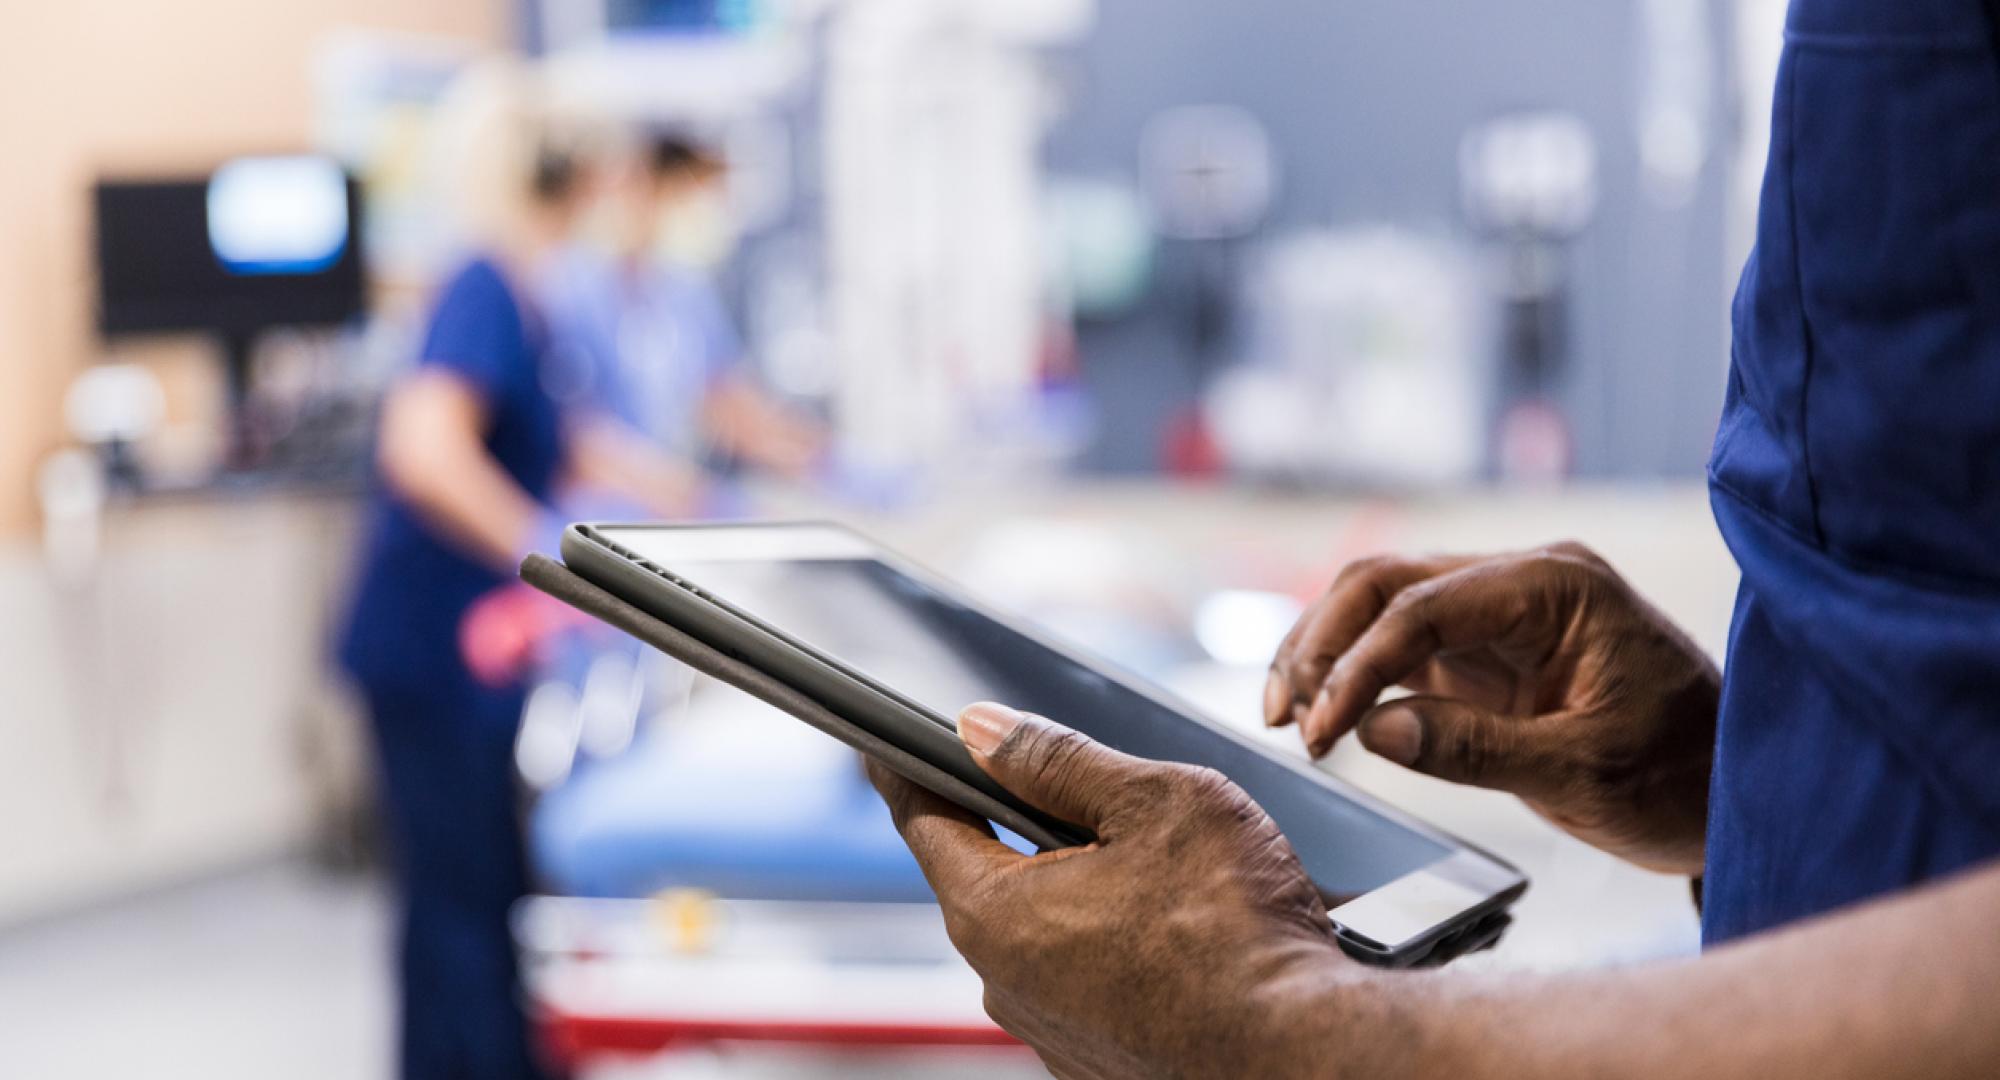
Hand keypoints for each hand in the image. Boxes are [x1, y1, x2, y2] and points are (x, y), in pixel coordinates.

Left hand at [869, 703, 1363, 1079]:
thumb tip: (981, 729)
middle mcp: (1005, 983)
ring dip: (1080, 889)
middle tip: (1082, 792)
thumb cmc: (1238, 928)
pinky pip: (1084, 981)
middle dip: (1023, 827)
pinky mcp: (1096, 1061)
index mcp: (997, 911)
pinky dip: (1114, 945)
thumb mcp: (1152, 802)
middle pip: (988, 875)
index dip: (906, 768)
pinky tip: (1176, 930)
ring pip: (1044, 931)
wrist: (1304, 1054)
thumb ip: (1056, 760)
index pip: (923, 819)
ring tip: (1162, 871)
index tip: (884, 744)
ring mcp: (1050, 1031)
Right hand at [1265, 543, 1718, 874]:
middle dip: (1322, 645)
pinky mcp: (1487, 651)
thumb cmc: (1683, 774)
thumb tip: (1374, 730)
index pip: (1424, 605)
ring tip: (1286, 718)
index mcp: (1556, 586)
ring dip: (1325, 655)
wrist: (1735, 791)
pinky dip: (1354, 677)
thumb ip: (1476, 747)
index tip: (1320, 730)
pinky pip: (1400, 646)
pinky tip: (1324, 716)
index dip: (1358, 666)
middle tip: (1286, 718)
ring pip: (1380, 607)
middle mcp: (1522, 581)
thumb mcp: (1583, 773)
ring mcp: (1500, 613)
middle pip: (1386, 583)